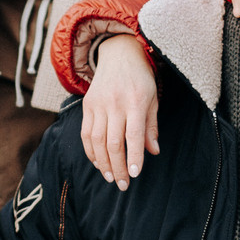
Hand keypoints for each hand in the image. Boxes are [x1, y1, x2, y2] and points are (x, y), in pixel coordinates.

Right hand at [81, 35, 160, 188]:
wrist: (119, 54)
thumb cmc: (140, 79)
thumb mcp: (153, 99)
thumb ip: (151, 126)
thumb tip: (153, 152)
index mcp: (135, 102)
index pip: (134, 135)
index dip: (134, 156)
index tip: (135, 174)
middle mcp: (115, 103)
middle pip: (113, 142)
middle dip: (118, 167)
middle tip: (123, 184)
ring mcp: (98, 104)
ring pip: (97, 141)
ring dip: (103, 163)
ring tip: (111, 177)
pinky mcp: (87, 106)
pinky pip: (86, 134)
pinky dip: (91, 151)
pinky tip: (98, 163)